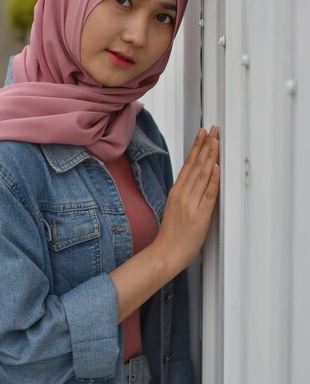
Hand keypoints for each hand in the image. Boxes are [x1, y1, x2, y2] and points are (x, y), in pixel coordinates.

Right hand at [153, 126, 219, 274]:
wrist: (165, 254)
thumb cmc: (171, 235)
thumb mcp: (174, 208)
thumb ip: (184, 193)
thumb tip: (194, 181)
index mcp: (176, 191)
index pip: (188, 163)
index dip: (197, 147)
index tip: (203, 133)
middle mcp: (183, 194)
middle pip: (196, 164)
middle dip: (206, 145)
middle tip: (213, 129)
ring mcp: (191, 204)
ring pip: (202, 175)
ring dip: (211, 156)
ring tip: (217, 141)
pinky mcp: (200, 216)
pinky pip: (208, 194)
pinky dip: (213, 180)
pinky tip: (217, 167)